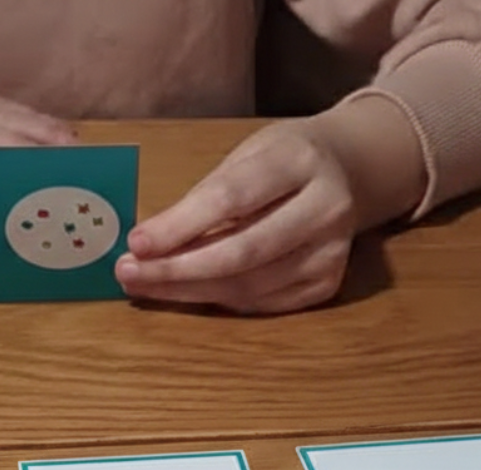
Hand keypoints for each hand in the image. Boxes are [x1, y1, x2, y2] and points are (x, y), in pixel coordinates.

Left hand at [116, 99, 425, 314]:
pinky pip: (261, 303)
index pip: (231, 198)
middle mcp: (326, 207)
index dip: (180, 225)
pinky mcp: (328, 283)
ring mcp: (332, 251)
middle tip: (129, 275)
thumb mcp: (247, 155)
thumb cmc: (283, 161)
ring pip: (249, 287)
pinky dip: (218, 300)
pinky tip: (186, 291)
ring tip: (145, 285)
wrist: (351, 171)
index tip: (136, 243)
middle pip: (242, 252)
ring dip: (189, 291)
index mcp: (301, 160)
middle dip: (178, 270)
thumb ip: (205, 197)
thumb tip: (148, 244)